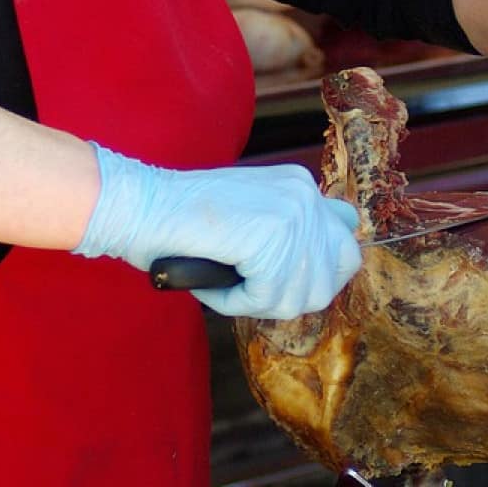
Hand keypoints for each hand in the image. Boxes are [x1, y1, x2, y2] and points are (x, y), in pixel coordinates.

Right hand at [74, 144, 362, 319]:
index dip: (318, 270)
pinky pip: (267, 299)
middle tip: (252, 288)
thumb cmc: (182, 220)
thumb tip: (321, 271)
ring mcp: (292, 214)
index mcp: (301, 186)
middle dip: (296, 293)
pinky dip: (235, 302)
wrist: (141, 205)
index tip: (280, 276)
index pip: (346, 238)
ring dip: (258, 302)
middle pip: (337, 273)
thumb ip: (286, 234)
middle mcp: (305, 194)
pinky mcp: (271, 237)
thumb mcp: (249, 216)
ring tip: (224, 281)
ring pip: (301, 295)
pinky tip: (212, 280)